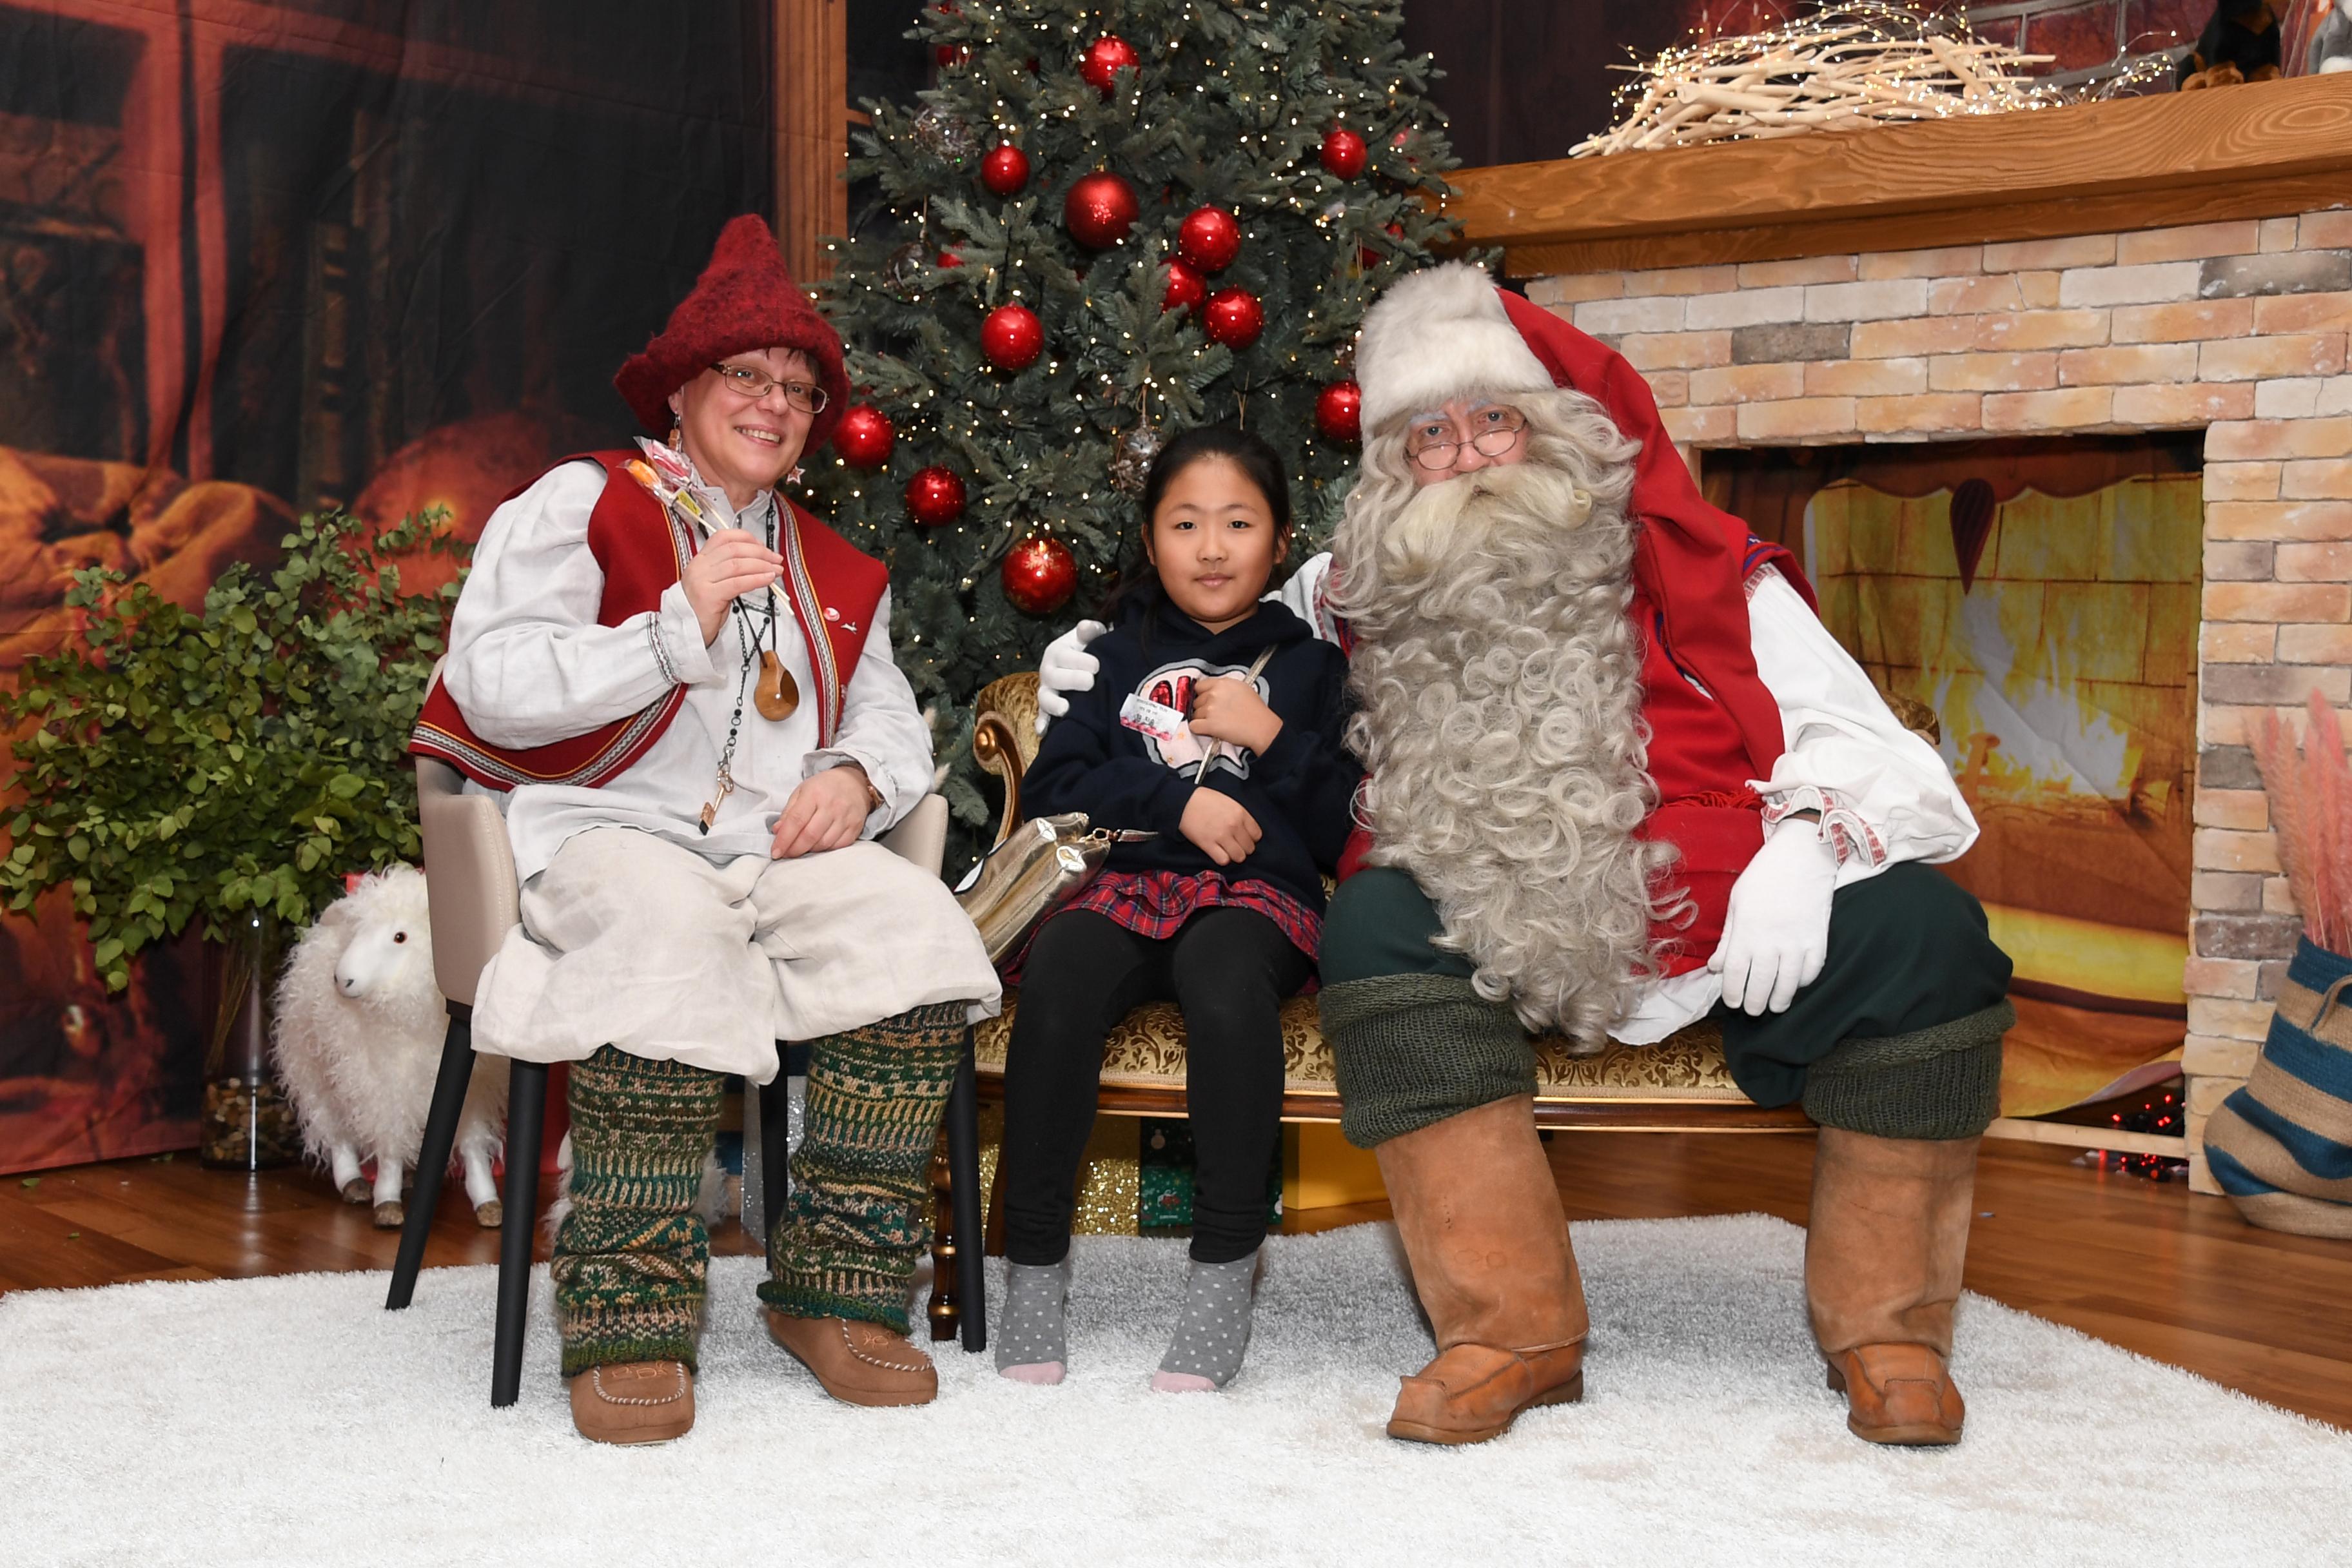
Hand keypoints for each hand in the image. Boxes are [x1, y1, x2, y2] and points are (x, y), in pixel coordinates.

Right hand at [681, 528, 782, 644]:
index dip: (746, 538)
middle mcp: (699, 566)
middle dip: (760, 552)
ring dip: (762, 565)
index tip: (763, 546)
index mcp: (701, 560)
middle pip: (734, 549)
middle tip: (776, 559)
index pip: (724, 537)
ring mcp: (702, 580)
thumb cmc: (705, 609)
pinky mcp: (708, 596)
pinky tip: (768, 579)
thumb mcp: (717, 584)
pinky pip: (738, 583)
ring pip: (737, 565)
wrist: (687, 631)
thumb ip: (732, 571)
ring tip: (776, 570)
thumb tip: (761, 563)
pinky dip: (756, 579)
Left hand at [770, 765, 873, 859]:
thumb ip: (788, 812)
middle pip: (810, 835)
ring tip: (802, 847)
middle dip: (795, 849)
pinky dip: (826, 850)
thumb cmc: (823, 787)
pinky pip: (838, 846)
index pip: (796, 821)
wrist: (854, 782)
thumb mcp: (801, 792)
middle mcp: (832, 805)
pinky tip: (818, 845)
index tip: (775, 852)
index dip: (784, 839)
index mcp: (814, 794)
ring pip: (824, 844)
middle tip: (786, 854)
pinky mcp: (855, 827)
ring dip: (809, 850)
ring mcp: (846, 817)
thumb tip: (777, 831)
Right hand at [1034, 619, 1107, 733]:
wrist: (1087, 663)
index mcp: (1057, 652)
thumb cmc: (1089, 649)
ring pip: (1045, 698)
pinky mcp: (1048, 707)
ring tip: (1066, 709)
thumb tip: (1085, 627)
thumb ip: (1090, 631)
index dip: (1078, 661)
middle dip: (1071, 680)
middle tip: (1091, 683)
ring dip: (1053, 704)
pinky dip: (1042, 722)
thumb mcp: (1091, 636)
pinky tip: (1043, 731)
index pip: (1064, 656)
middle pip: (1054, 677)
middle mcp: (1048, 671)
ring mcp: (1047, 690)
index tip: (1097, 666)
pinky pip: (1043, 715)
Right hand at [1180, 789, 1261, 866]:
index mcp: (1240, 813)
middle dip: (1243, 848)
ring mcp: (1221, 836)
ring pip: (1239, 857)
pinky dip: (1222, 859)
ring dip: (1234, 855)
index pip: (1257, 835)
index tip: (1243, 838)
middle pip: (1249, 848)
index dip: (1251, 839)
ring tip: (1227, 850)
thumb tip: (1247, 830)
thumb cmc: (1204, 800)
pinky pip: (1224, 860)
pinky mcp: (1208, 845)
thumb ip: (1240, 816)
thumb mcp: (1229, 802)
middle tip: (1234, 845)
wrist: (1183, 802)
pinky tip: (1218, 852)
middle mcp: (1234, 825)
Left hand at [1187, 675, 1281, 753]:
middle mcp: (1214, 694)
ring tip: (1217, 723)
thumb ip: (1225, 687)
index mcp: (1222, 683)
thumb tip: (1215, 691)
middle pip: (1196, 701)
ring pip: (1195, 714)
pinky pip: (1193, 726)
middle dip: (1203, 708)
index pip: (1199, 686)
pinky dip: (1198, 729)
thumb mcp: (1243, 688)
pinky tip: (1207, 729)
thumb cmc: (1257, 711)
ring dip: (1202, 719)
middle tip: (1215, 714)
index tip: (1205, 700)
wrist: (1261, 727)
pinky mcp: (1209, 724)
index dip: (1202, 694)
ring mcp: (1210, 709)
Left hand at [1709, 824, 1837, 1014]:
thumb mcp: (1737, 903)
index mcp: (1746, 931)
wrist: (1801, 856)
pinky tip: (1796, 985)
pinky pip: (1812, 970)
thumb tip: (1715, 967)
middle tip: (1753, 1011)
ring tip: (1774, 1006)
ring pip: (1788, 984)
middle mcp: (1771, 941)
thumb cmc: (1764, 877)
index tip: (1733, 1003)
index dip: (1733, 993)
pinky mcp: (1819, 939)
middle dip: (1755, 1003)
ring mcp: (1797, 941)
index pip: (1735, 974)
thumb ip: (1728, 939)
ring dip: (1780, 1000)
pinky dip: (1804, 982)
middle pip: (1761, 985)